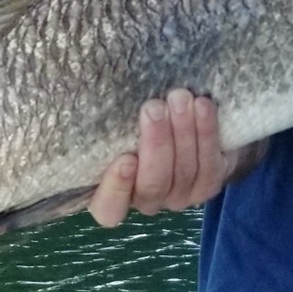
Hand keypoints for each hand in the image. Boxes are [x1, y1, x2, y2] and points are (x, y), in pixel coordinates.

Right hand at [88, 89, 265, 227]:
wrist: (185, 121)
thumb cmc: (139, 119)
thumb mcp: (116, 121)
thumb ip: (105, 119)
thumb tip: (82, 82)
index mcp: (114, 191)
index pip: (109, 208)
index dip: (116, 189)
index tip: (125, 159)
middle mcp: (146, 199)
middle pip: (152, 185)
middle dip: (156, 145)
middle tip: (154, 108)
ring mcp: (179, 195)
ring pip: (184, 173)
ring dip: (183, 132)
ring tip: (180, 98)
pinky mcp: (208, 184)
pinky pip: (210, 164)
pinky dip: (207, 133)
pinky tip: (203, 106)